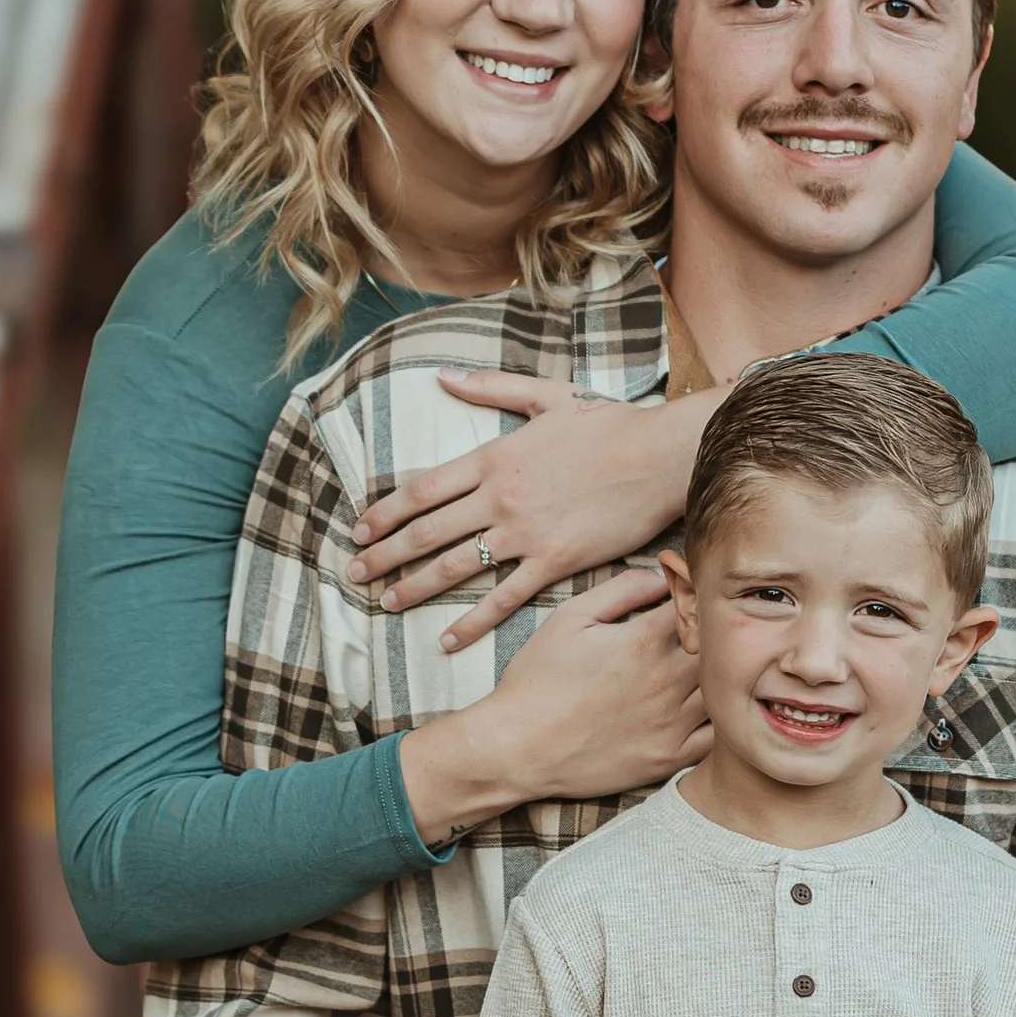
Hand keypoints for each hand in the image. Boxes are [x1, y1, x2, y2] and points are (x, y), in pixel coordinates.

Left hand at [350, 377, 710, 652]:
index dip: (384, 513)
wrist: (660, 456)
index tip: (359, 529)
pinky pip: (504, 598)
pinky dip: (472, 622)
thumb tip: (444, 377)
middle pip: (426, 531)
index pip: (422, 489)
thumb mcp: (545, 395)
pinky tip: (447, 639)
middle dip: (384, 553)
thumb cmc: (609, 424)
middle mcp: (500, 497)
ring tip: (386, 602)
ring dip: (414, 586)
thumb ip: (491, 387)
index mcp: (494, 457)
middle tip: (354, 572)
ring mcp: (526, 533)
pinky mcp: (555, 561)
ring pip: (456, 566)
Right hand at [398, 568, 710, 839]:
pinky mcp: (670, 757)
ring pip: (723, 689)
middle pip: (720, 645)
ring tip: (712, 667)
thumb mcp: (570, 618)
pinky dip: (720, 718)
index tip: (691, 596)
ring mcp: (672, 722)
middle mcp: (667, 680)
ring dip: (722, 674)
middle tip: (705, 632)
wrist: (517, 747)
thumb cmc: (537, 680)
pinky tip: (707, 707)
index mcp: (646, 640)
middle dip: (717, 633)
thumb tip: (662, 575)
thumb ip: (622, 589)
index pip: (698, 602)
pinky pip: (716, 735)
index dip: (699, 594)